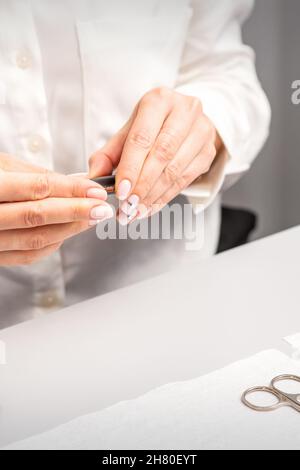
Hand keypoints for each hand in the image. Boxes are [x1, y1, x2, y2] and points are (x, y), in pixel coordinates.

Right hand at [0, 154, 112, 265]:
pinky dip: (52, 244)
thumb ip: (35, 175)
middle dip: (76, 212)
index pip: (37, 188)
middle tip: (102, 208)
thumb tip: (75, 183)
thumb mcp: (0, 164)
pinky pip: (27, 255)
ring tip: (92, 218)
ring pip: (35, 239)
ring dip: (69, 230)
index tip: (96, 190)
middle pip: (38, 216)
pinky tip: (67, 232)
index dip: (71, 190)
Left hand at [89, 87, 221, 223]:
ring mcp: (201, 131)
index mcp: (158, 101)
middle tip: (128, 206)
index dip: (131, 168)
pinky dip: (165, 197)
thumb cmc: (152, 126)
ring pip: (175, 170)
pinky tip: (150, 206)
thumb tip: (93, 178)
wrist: (185, 120)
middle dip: (142, 186)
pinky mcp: (208, 151)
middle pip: (161, 155)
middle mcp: (184, 111)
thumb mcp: (127, 133)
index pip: (142, 138)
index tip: (121, 191)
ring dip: (153, 196)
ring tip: (136, 211)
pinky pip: (186, 180)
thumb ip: (108, 155)